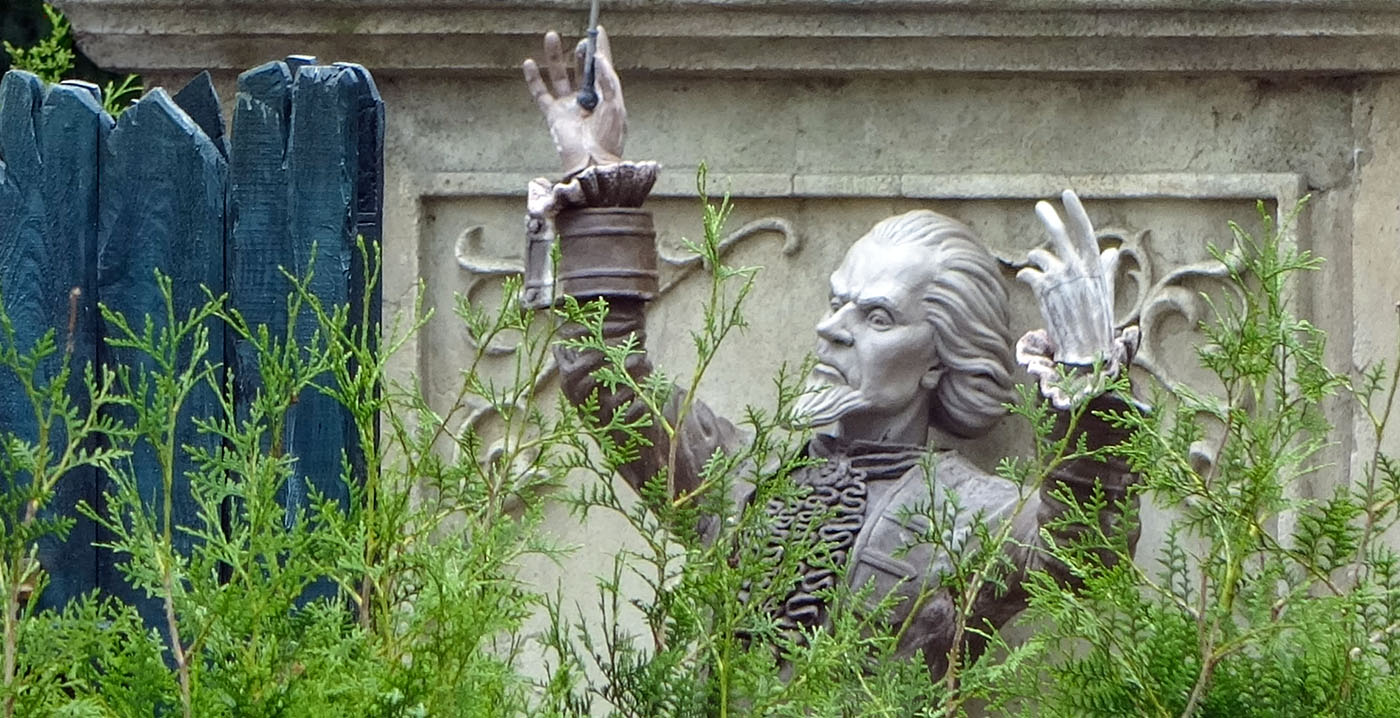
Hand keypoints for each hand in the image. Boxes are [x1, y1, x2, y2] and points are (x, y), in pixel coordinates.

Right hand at [523, 27, 625, 176]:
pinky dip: (533, 79)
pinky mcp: (554, 115)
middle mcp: (587, 100)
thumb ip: (608, 80)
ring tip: (552, 37)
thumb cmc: (608, 140)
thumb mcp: (615, 106)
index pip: (602, 69)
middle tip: (581, 40)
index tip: (598, 32)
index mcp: (605, 98)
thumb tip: (599, 57)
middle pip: (581, 70)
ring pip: (559, 76)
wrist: (592, 163)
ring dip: (555, 57)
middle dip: (580, 53)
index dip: (600, 50)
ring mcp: (569, 106)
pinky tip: (529, 63)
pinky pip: (540, 93)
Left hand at [1017, 190, 1118, 364]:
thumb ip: (1105, 270)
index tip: (1067, 194)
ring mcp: (1060, 277)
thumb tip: (1112, 251)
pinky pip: (1028, 272)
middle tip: (1040, 206)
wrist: (1084, 350)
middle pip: (1060, 235)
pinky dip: (1025, 275)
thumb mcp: (1105, 293)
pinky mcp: (1043, 289)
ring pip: (1040, 254)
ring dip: (1036, 258)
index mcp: (1096, 268)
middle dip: (1049, 218)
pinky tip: (1025, 280)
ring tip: (1037, 264)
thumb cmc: (1097, 323)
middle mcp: (1078, 269)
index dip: (1076, 212)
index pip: (1085, 232)